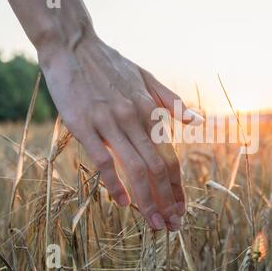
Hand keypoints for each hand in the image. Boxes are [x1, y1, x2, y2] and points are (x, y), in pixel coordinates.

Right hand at [38, 34, 202, 230]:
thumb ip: (172, 102)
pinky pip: (104, 159)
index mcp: (150, 110)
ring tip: (155, 223)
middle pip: (158, 168)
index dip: (178, 186)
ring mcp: (109, 121)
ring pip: (136, 168)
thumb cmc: (111, 65)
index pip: (171, 156)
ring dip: (148, 200)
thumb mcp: (147, 78)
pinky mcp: (84, 124)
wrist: (73, 45)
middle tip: (172, 226)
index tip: (182, 209)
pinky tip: (123, 202)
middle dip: (168, 200)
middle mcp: (135, 118)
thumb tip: (198, 121)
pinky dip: (115, 183)